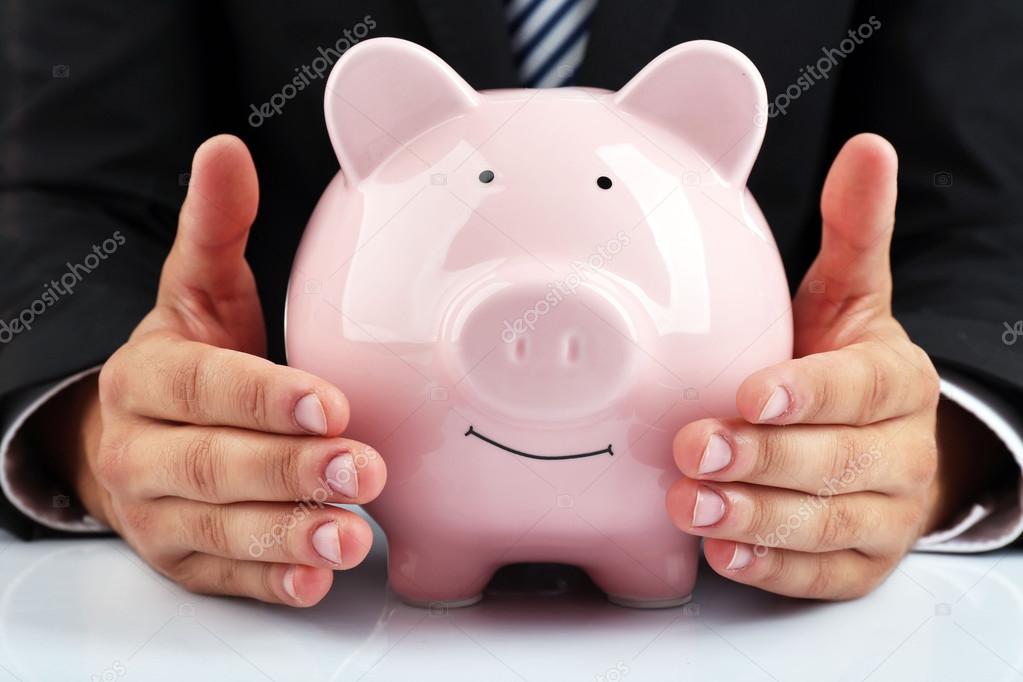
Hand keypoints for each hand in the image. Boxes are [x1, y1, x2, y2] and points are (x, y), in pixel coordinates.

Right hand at [44, 135, 386, 605]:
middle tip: (363, 468)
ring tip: (351, 533)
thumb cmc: (188, 360)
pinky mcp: (185, 559)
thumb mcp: (197, 292)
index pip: (205, 387)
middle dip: (289, 470)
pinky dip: (272, 581)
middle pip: (214, 464)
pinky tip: (317, 578)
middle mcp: (143, 449)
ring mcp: (159, 513)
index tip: (330, 404)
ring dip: (289, 534)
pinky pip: (226, 577)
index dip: (264, 398)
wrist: (134, 437)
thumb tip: (227, 150)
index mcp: (148, 377)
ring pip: (221, 528)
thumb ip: (216, 229)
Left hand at [667, 134, 943, 598]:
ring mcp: (885, 513)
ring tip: (691, 505)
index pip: (860, 388)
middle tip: (695, 446)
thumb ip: (854, 231)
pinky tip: (723, 558)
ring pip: (828, 525)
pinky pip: (823, 577)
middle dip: (765, 457)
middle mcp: (900, 449)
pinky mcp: (862, 563)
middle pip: (840, 462)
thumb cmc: (842, 361)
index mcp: (896, 380)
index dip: (809, 393)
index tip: (751, 392)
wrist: (877, 438)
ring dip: (756, 519)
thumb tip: (868, 148)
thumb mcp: (849, 297)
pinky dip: (774, 570)